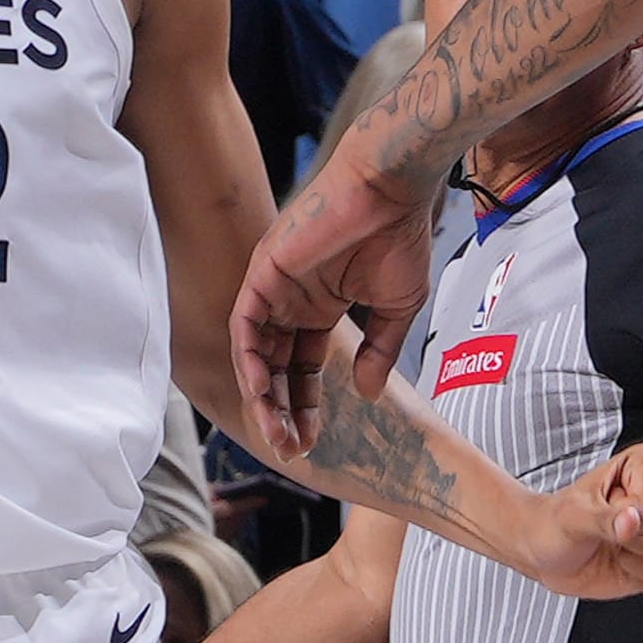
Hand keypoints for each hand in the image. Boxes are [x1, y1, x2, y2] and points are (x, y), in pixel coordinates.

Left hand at [229, 140, 438, 457]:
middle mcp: (290, 302)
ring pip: (256, 353)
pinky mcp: (261, 273)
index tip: (312, 441)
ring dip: (262, 395)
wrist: (391, 192)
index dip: (305, 406)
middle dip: (280, 411)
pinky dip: (249, 359)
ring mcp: (272, 288)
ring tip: (275, 433)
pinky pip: (244, 326)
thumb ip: (378, 353)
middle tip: (290, 450)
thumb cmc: (397, 238)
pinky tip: (262, 391)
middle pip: (275, 368)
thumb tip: (366, 394)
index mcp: (319, 309)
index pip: (302, 368)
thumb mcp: (395, 309)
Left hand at [519, 442, 642, 601]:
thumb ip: (603, 519)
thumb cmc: (557, 522)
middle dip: (629, 543)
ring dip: (633, 563)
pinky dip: (640, 578)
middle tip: (605, 530)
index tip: (602, 509)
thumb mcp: (572, 516)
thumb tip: (633, 522)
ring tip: (612, 544)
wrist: (549, 551)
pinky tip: (623, 562)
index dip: (622, 520)